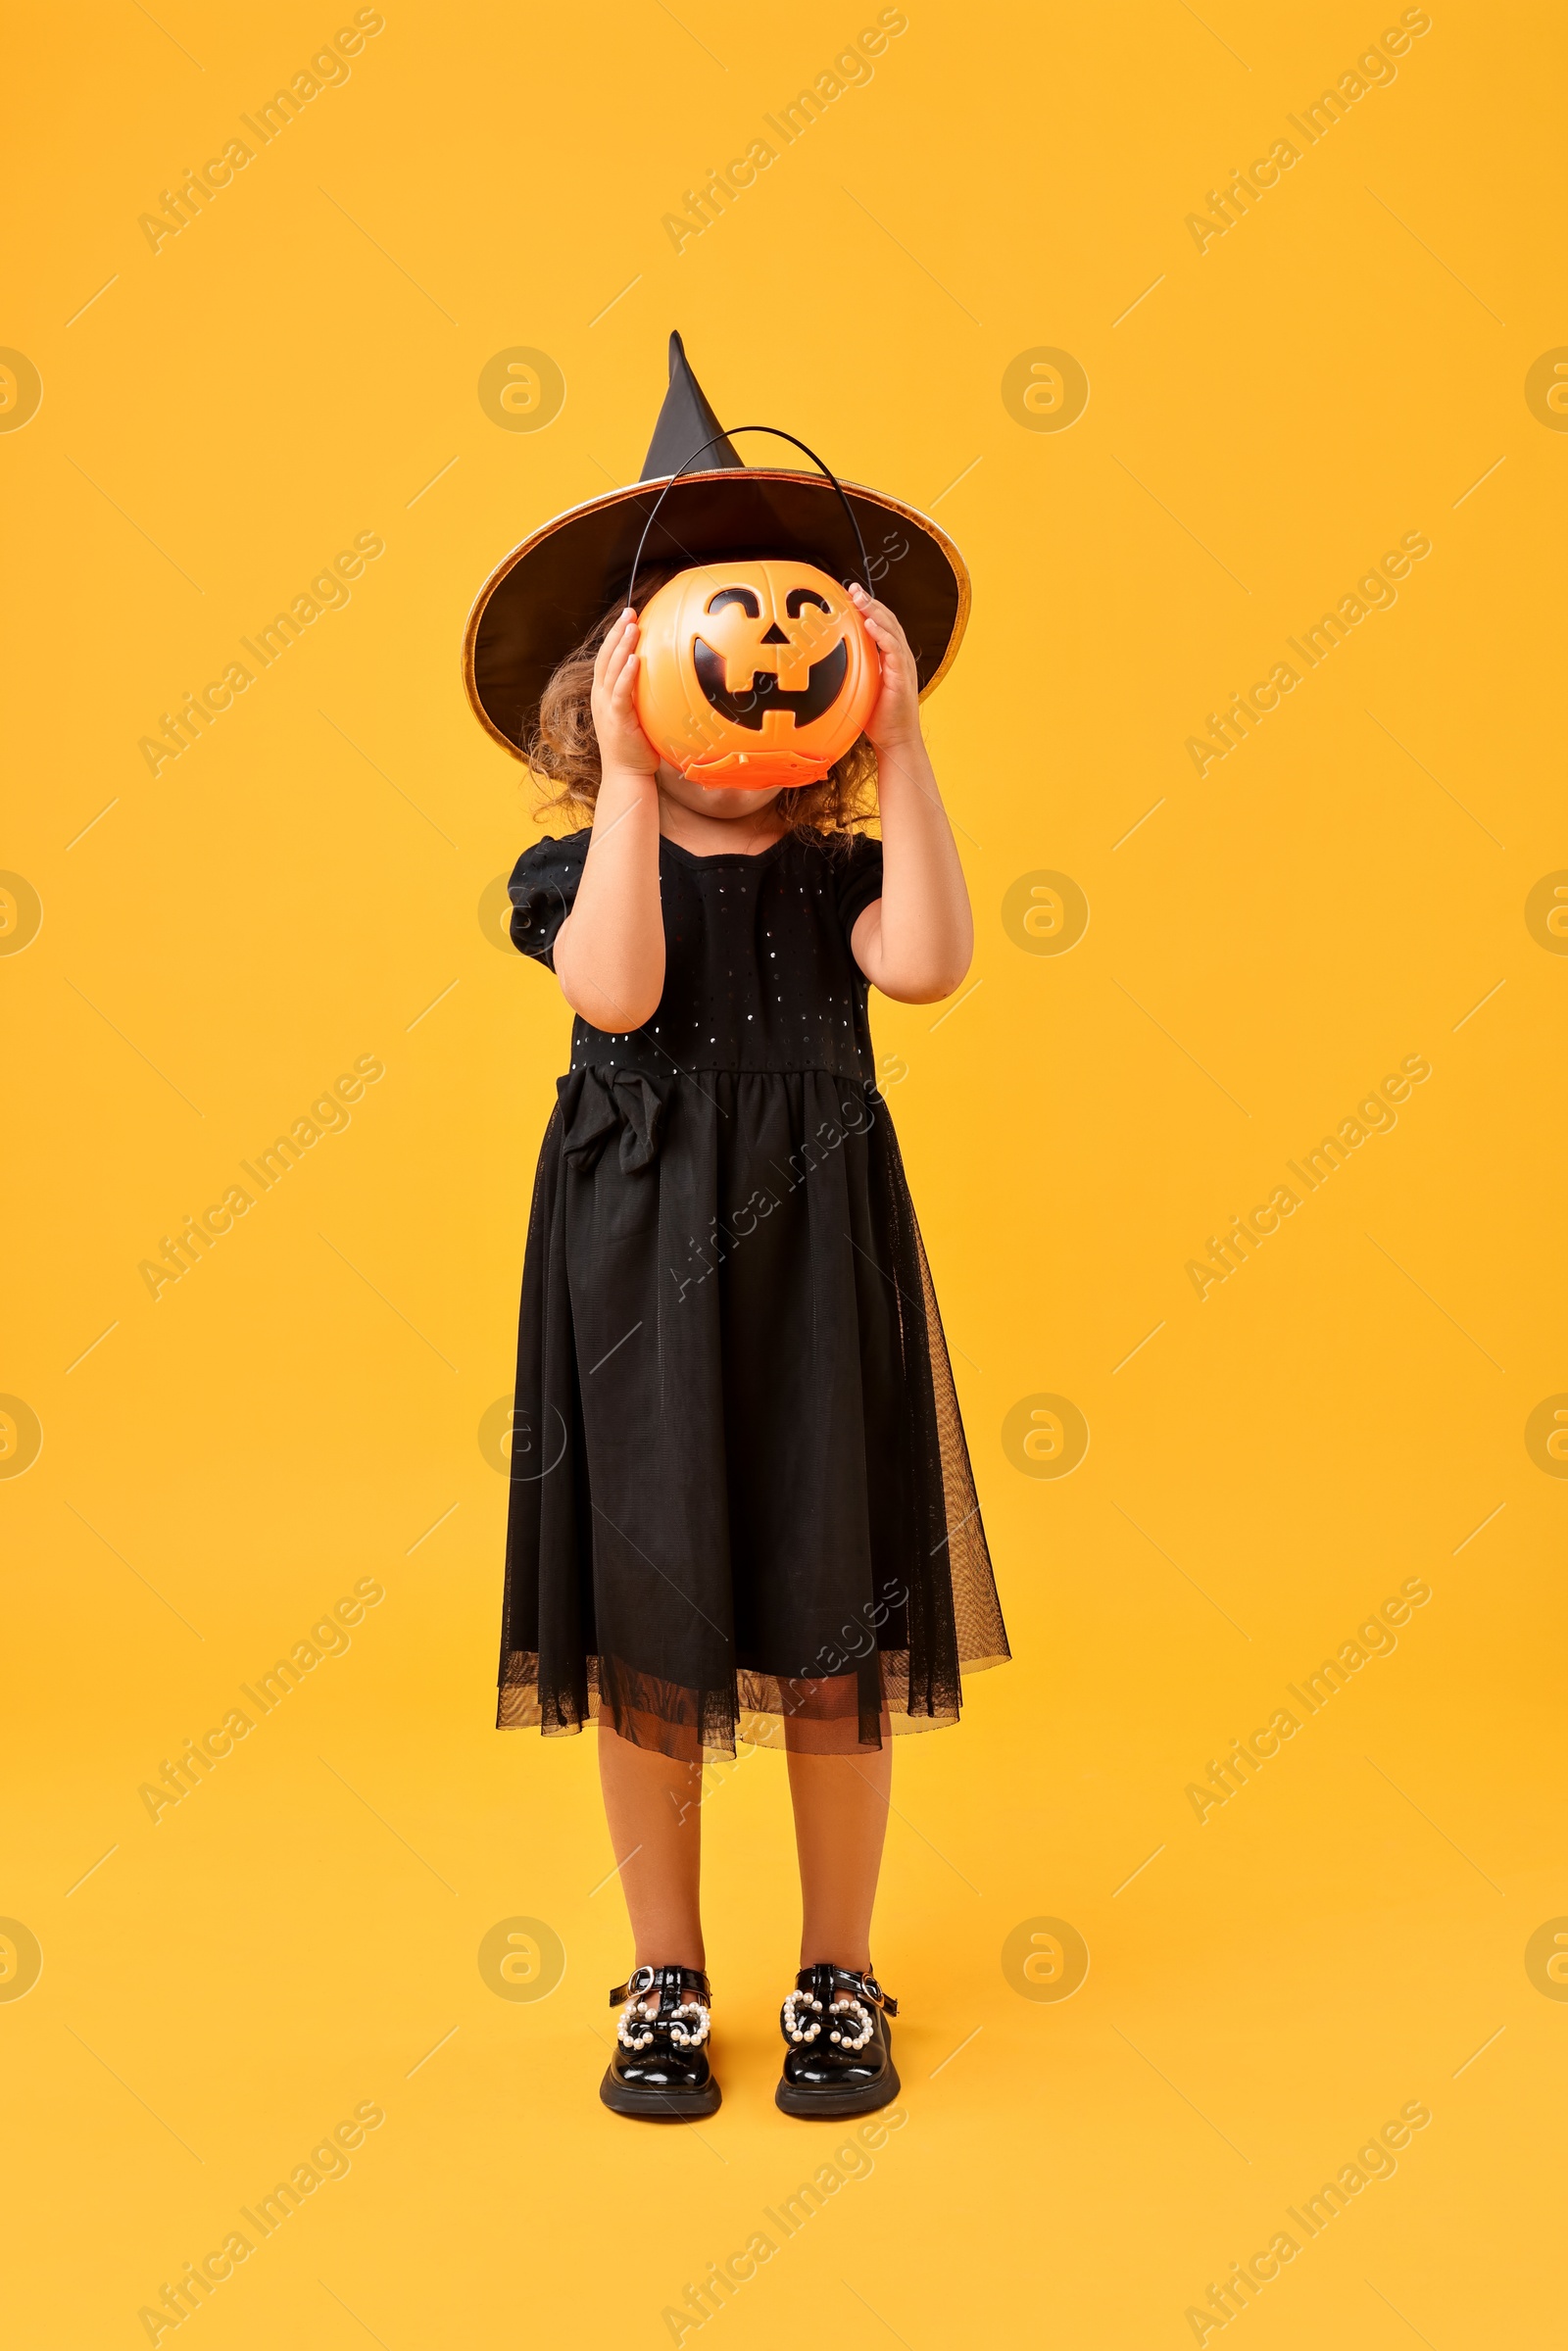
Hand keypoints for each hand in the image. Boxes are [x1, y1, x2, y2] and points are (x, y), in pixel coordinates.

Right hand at [591, 610, 659, 778]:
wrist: (627, 775)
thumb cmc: (637, 748)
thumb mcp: (639, 716)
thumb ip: (645, 696)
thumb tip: (668, 679)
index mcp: (604, 694)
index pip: (607, 658)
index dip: (614, 636)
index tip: (627, 617)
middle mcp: (601, 697)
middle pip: (606, 656)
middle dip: (617, 632)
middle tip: (629, 612)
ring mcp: (606, 707)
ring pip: (611, 669)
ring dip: (621, 645)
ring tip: (632, 626)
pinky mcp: (616, 719)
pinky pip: (620, 692)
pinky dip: (626, 674)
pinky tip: (634, 659)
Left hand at [849, 584, 921, 753]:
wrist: (895, 741)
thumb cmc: (876, 719)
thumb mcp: (859, 688)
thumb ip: (849, 672)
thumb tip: (823, 666)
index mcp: (889, 658)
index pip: (879, 625)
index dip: (866, 608)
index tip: (848, 594)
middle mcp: (898, 657)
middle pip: (886, 620)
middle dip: (869, 602)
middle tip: (851, 588)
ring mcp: (902, 665)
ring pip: (890, 629)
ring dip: (875, 611)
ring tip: (859, 598)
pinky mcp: (902, 676)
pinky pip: (893, 649)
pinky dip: (882, 634)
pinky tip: (869, 623)